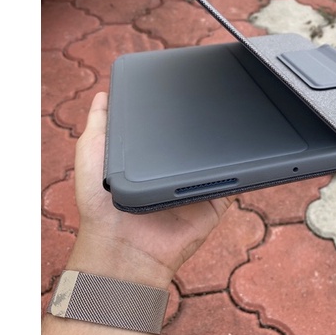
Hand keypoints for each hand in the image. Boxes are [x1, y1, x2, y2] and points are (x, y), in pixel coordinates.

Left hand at [68, 91, 232, 289]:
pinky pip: (234, 183)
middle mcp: (176, 169)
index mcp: (153, 157)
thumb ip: (99, 124)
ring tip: (234, 121)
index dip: (179, 109)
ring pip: (220, 159)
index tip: (189, 87)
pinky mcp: (215, 203)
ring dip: (227, 144)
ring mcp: (197, 186)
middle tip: (216, 100)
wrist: (121, 247)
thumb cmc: (99, 204)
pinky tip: (244, 153)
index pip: (171, 127)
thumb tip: (104, 93)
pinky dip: (242, 171)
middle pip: (199, 140)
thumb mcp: (91, 153)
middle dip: (208, 122)